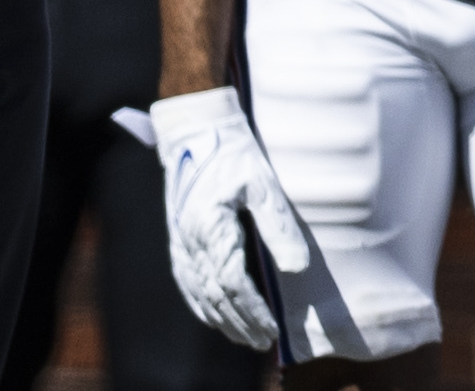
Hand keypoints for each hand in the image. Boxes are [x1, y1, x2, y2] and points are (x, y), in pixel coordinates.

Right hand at [123, 87, 310, 349]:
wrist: (196, 131)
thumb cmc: (235, 153)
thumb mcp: (264, 184)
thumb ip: (280, 226)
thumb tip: (297, 267)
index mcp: (212, 228)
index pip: (233, 284)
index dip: (253, 311)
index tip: (272, 328)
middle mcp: (191, 241)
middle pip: (215, 296)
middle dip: (239, 323)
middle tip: (263, 342)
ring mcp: (180, 241)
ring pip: (198, 293)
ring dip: (220, 319)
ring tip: (243, 337)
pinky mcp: (177, 238)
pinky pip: (185, 281)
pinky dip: (199, 304)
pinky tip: (212, 315)